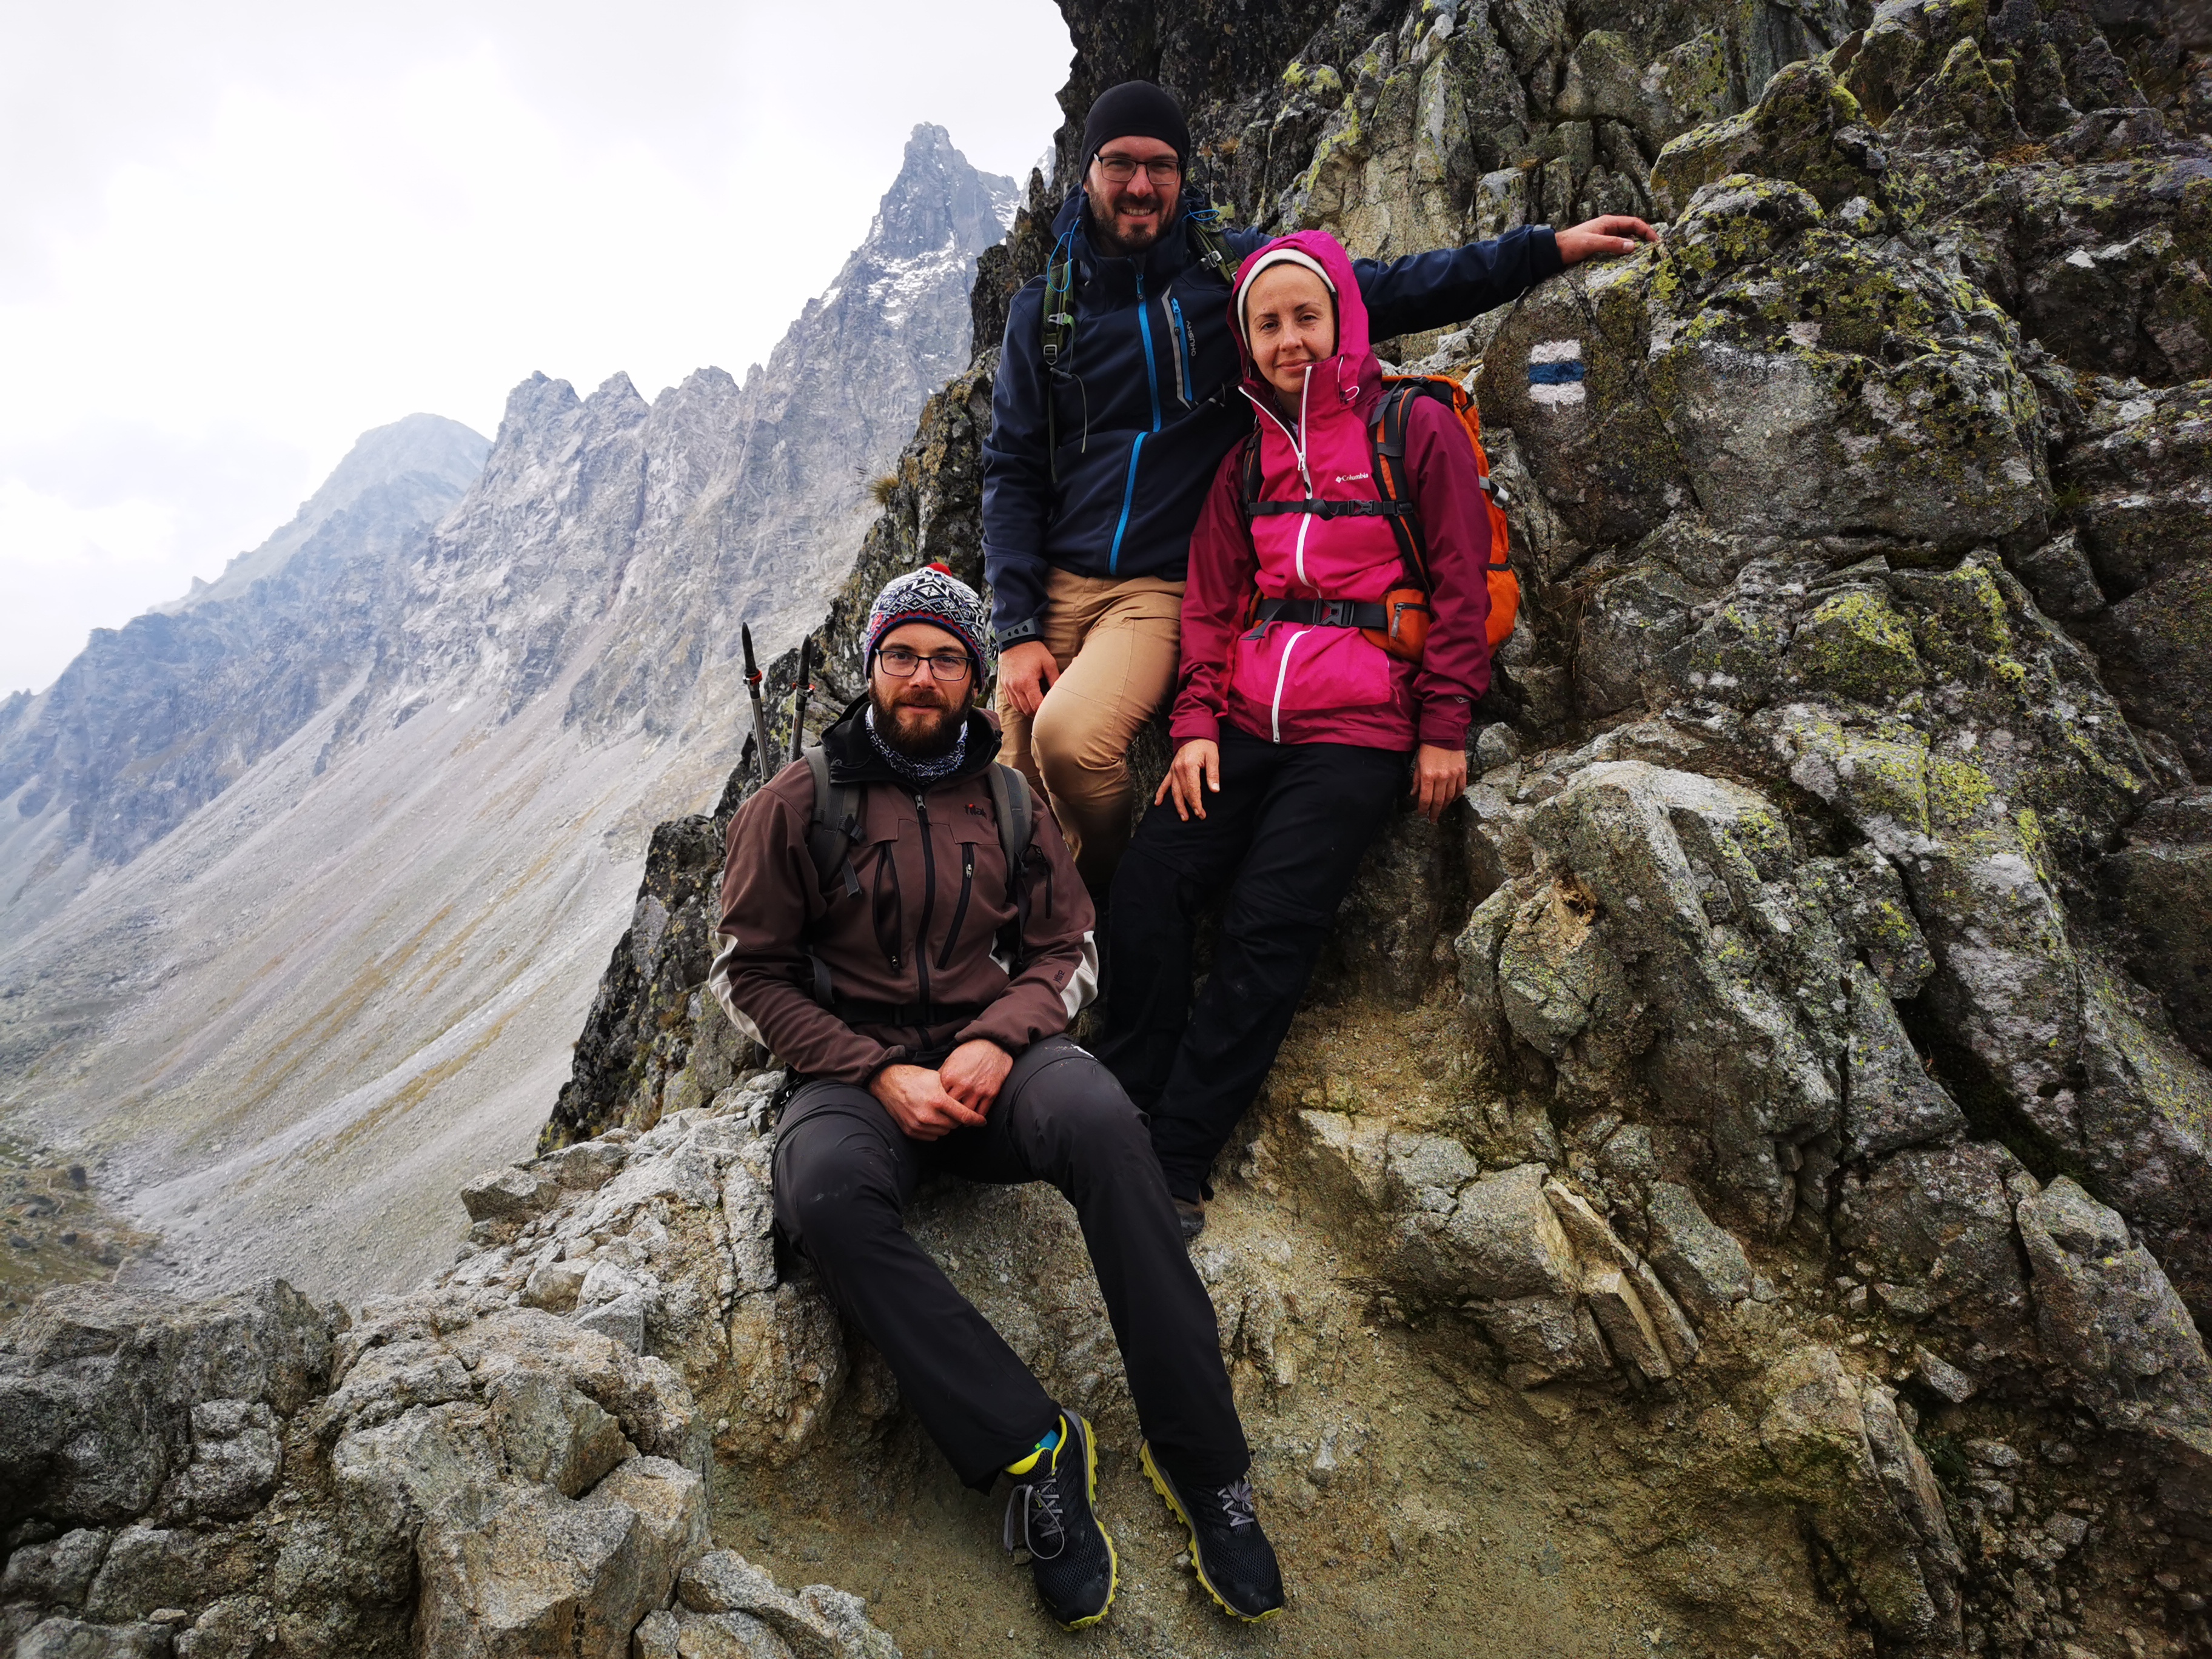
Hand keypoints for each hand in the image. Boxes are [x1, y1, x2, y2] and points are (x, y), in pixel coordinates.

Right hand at [869, 1063, 986, 1140]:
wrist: (888, 1083)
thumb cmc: (914, 1077)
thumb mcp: (937, 1078)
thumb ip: (952, 1092)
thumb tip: (968, 1101)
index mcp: (938, 1100)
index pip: (964, 1116)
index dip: (976, 1120)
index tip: (982, 1122)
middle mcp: (928, 1115)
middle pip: (955, 1125)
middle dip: (958, 1119)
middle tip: (954, 1110)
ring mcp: (918, 1125)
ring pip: (944, 1131)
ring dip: (946, 1124)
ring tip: (940, 1112)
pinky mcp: (911, 1131)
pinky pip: (932, 1136)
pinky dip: (935, 1129)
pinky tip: (931, 1118)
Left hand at [938, 1039, 1013, 1114]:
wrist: (993, 1045)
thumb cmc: (971, 1051)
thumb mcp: (950, 1059)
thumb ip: (942, 1075)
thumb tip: (934, 1088)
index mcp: (949, 1076)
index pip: (938, 1098)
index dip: (937, 1104)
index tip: (937, 1109)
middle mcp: (962, 1085)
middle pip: (951, 1108)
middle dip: (948, 1114)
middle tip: (947, 1119)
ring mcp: (977, 1090)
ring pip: (966, 1113)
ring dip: (962, 1119)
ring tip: (959, 1121)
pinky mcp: (990, 1093)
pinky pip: (982, 1112)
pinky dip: (976, 1118)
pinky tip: (973, 1119)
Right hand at [1000, 640, 1059, 716]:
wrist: (1014, 640)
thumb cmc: (1033, 650)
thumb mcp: (1048, 662)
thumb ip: (1055, 679)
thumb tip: (1061, 693)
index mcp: (1027, 682)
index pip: (1036, 706)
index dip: (1045, 709)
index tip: (1051, 706)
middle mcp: (1015, 687)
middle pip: (1027, 710)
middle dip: (1037, 711)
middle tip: (1046, 706)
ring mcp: (1008, 687)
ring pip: (1018, 708)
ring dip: (1028, 709)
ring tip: (1037, 703)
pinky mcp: (1004, 685)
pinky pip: (1011, 702)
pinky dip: (1019, 704)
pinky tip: (1027, 699)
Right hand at [1154, 739, 1221, 819]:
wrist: (1193, 731)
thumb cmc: (1205, 744)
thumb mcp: (1213, 757)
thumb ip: (1213, 774)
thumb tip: (1215, 790)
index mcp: (1189, 766)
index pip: (1192, 790)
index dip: (1197, 803)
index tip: (1201, 813)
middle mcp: (1178, 769)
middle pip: (1183, 793)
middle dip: (1190, 806)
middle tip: (1198, 816)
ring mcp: (1173, 770)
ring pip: (1173, 791)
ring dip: (1178, 805)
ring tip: (1183, 817)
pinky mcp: (1171, 769)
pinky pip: (1164, 783)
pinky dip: (1160, 794)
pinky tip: (1157, 803)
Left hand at [1410, 743, 1467, 822]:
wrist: (1444, 734)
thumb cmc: (1428, 749)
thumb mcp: (1418, 764)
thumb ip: (1416, 781)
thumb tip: (1414, 795)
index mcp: (1428, 776)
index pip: (1425, 799)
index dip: (1423, 809)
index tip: (1422, 814)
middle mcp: (1441, 777)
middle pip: (1439, 801)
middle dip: (1435, 812)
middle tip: (1432, 819)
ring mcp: (1453, 775)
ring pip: (1450, 797)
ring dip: (1445, 806)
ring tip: (1441, 810)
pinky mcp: (1462, 771)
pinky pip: (1461, 788)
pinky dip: (1457, 796)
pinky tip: (1453, 800)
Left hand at [1555, 214, 1658, 265]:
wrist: (1553, 251)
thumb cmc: (1571, 244)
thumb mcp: (1592, 243)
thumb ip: (1611, 244)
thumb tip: (1633, 247)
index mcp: (1609, 222)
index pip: (1634, 223)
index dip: (1647, 231)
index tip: (1657, 241)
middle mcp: (1609, 228)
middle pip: (1633, 231)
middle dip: (1645, 239)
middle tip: (1656, 250)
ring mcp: (1606, 237)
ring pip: (1626, 240)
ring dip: (1636, 247)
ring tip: (1646, 257)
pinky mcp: (1601, 246)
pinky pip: (1618, 248)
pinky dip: (1626, 252)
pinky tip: (1630, 261)